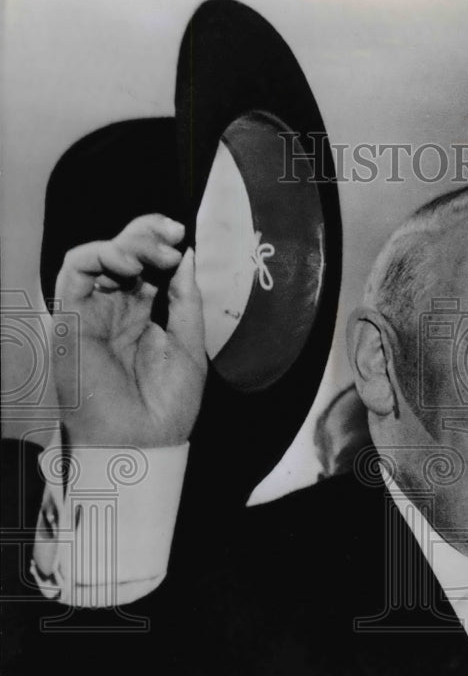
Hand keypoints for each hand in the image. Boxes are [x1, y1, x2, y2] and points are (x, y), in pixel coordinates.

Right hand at [54, 214, 206, 446]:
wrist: (145, 441)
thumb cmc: (167, 404)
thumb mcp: (189, 343)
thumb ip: (185, 298)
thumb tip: (187, 255)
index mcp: (140, 315)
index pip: (144, 264)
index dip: (158, 242)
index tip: (182, 234)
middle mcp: (112, 310)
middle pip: (120, 254)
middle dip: (145, 233)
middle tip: (172, 234)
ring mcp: (90, 313)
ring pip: (96, 257)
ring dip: (128, 243)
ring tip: (157, 255)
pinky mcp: (70, 320)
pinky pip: (73, 272)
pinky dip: (100, 255)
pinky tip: (131, 265)